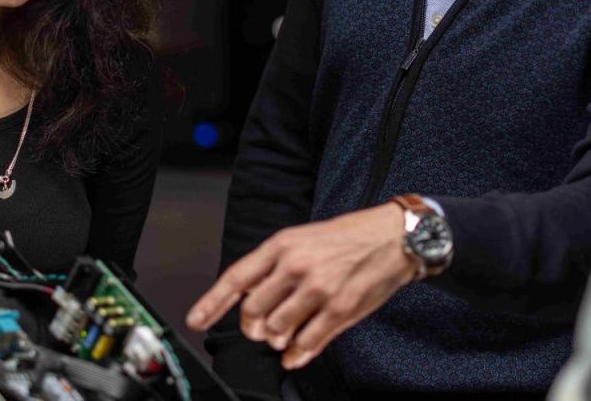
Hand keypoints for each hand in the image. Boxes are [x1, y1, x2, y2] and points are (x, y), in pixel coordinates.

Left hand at [186, 203, 419, 369]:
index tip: (196, 321)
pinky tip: (295, 354)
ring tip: (285, 335)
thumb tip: (248, 295)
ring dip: (276, 339)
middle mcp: (296, 266)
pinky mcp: (340, 309)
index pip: (237, 277)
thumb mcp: (304, 238)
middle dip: (252, 327)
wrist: (394, 236)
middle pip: (253, 310)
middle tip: (260, 329)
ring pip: (277, 330)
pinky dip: (295, 355)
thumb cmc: (348, 237)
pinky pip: (306, 343)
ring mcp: (318, 288)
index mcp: (283, 245)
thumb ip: (275, 266)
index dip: (212, 303)